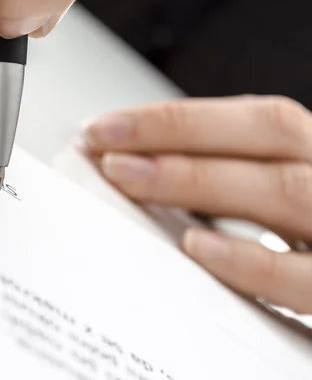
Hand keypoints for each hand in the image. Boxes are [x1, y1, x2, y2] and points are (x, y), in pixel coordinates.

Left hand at [83, 95, 311, 313]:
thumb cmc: (297, 250)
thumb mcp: (269, 208)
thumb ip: (220, 186)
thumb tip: (128, 171)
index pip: (257, 119)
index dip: (180, 118)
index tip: (104, 129)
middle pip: (272, 135)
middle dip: (178, 136)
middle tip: (106, 153)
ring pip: (285, 191)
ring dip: (198, 180)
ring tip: (129, 181)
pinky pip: (305, 278)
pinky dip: (248, 260)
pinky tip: (195, 247)